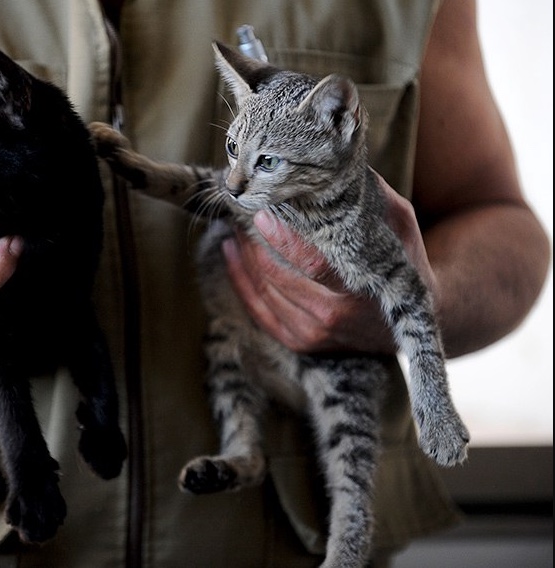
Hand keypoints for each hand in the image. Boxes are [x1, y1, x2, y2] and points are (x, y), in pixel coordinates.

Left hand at [223, 172, 433, 354]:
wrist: (406, 321)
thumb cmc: (403, 264)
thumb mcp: (398, 226)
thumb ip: (370, 197)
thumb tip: (337, 164)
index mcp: (359, 287)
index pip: (313, 265)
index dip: (283, 240)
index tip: (262, 215)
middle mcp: (333, 315)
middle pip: (278, 278)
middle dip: (253, 244)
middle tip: (239, 214)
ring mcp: (314, 333)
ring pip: (263, 292)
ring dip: (242, 258)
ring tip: (234, 229)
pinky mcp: (299, 342)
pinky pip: (259, 311)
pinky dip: (241, 282)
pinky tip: (232, 256)